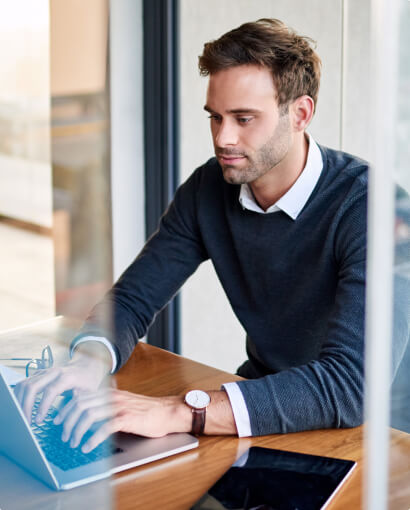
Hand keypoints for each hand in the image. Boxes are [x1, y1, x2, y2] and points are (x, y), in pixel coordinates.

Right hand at [14, 343, 110, 423]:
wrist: (86, 365)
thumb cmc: (88, 380)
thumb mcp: (90, 391)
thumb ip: (79, 402)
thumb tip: (66, 415)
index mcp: (66, 376)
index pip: (50, 391)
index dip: (42, 406)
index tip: (38, 421)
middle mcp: (52, 372)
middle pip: (32, 386)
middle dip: (26, 406)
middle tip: (27, 422)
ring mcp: (44, 372)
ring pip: (24, 384)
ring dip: (20, 402)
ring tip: (22, 418)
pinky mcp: (38, 374)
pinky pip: (23, 384)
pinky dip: (19, 396)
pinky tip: (20, 408)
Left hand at [53, 389, 191, 452]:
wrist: (167, 411)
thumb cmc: (147, 410)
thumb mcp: (123, 402)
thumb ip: (107, 404)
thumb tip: (87, 411)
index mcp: (110, 392)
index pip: (81, 397)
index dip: (66, 409)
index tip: (58, 420)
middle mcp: (112, 397)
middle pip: (81, 405)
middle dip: (68, 421)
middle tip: (64, 435)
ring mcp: (119, 406)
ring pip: (89, 415)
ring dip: (77, 430)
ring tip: (73, 443)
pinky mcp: (127, 418)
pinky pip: (105, 427)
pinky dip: (93, 438)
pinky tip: (88, 446)